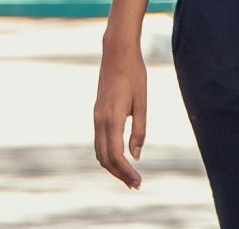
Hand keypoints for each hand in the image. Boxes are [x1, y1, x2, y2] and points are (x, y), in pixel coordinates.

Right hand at [93, 42, 145, 188]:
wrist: (117, 53)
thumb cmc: (134, 75)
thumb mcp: (142, 103)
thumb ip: (139, 131)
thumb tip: (136, 156)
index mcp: (112, 118)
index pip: (115, 154)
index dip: (126, 172)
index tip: (139, 182)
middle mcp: (100, 119)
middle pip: (104, 157)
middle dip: (119, 174)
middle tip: (136, 185)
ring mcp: (96, 116)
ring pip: (99, 151)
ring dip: (112, 167)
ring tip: (129, 177)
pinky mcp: (97, 113)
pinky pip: (99, 141)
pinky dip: (108, 154)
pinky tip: (121, 158)